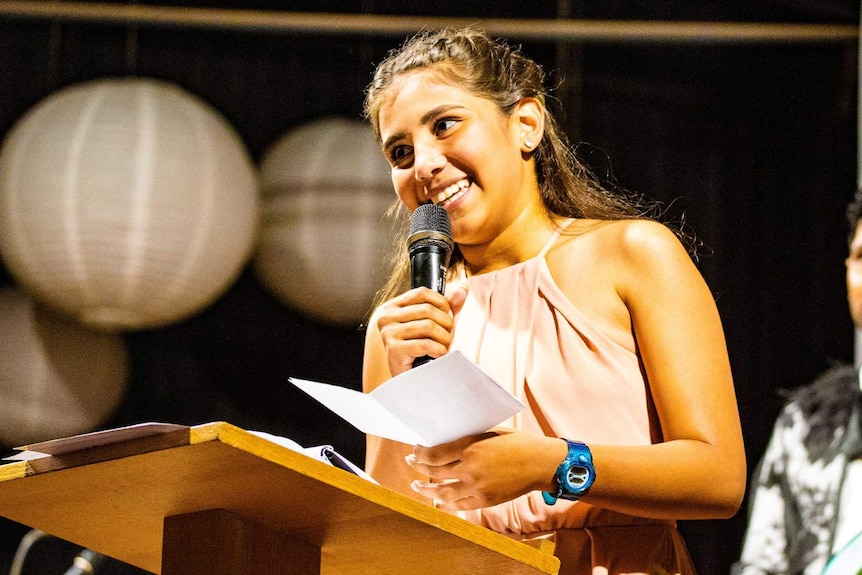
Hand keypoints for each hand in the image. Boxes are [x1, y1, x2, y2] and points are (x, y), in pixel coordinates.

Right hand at [375, 282, 467, 376]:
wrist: (406, 380)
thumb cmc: (419, 351)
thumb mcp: (432, 324)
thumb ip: (446, 306)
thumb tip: (463, 288)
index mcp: (393, 307)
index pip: (422, 293)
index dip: (441, 302)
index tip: (447, 315)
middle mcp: (386, 318)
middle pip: (428, 310)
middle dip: (446, 324)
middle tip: (447, 337)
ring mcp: (388, 333)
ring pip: (429, 326)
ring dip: (444, 339)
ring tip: (443, 347)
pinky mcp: (394, 350)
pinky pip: (426, 344)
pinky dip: (439, 350)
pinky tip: (438, 355)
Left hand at [405, 429, 556, 509]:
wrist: (540, 463)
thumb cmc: (516, 442)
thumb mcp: (489, 432)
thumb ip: (467, 438)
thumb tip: (445, 440)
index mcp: (471, 448)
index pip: (434, 454)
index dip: (420, 454)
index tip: (415, 450)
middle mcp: (471, 469)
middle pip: (435, 472)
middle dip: (419, 467)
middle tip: (411, 463)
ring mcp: (477, 487)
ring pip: (443, 492)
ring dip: (426, 489)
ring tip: (416, 485)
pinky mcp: (485, 500)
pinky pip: (459, 504)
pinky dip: (445, 503)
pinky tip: (437, 500)